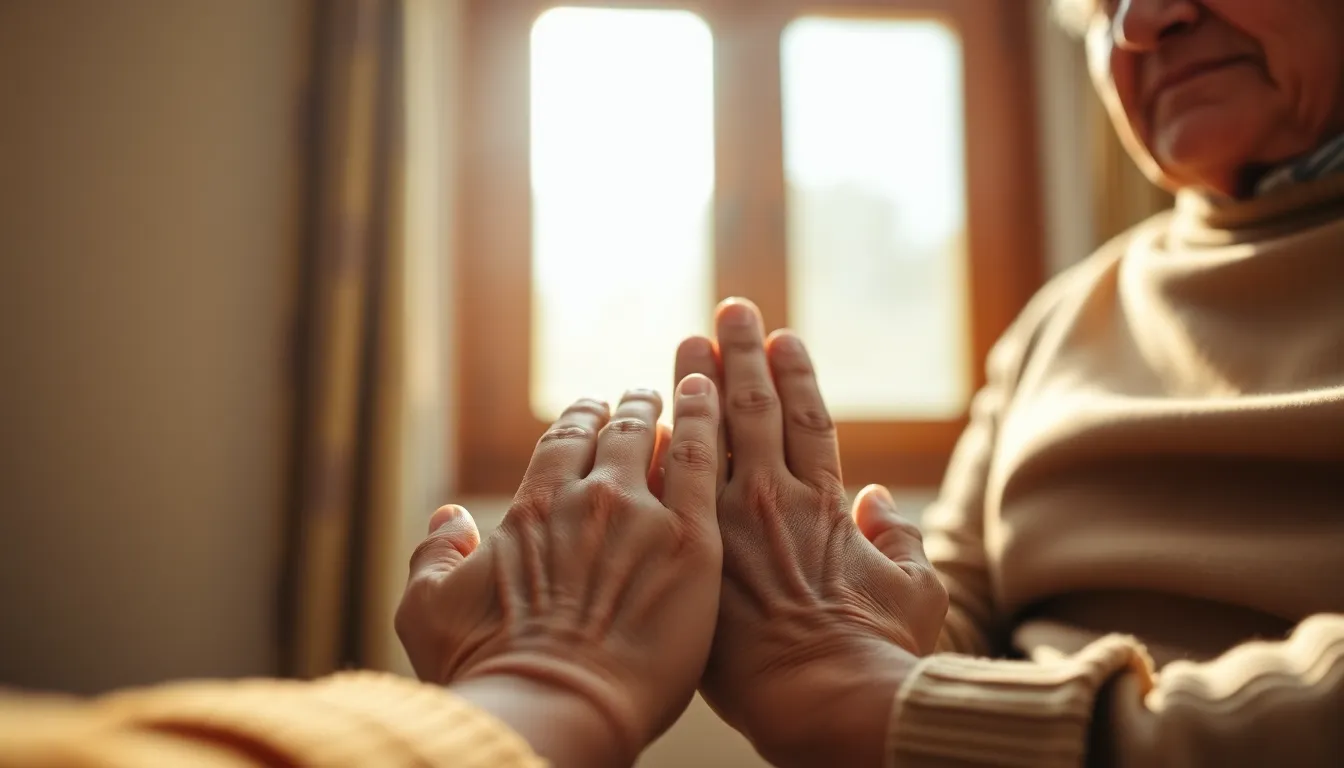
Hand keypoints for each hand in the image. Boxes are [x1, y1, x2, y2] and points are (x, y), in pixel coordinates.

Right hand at [396, 381, 722, 766]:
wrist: (555, 708)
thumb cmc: (489, 672)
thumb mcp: (428, 612)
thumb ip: (433, 556)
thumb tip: (449, 517)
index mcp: (530, 510)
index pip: (560, 445)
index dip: (577, 421)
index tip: (589, 410)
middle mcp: (585, 499)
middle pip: (612, 434)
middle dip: (626, 410)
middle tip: (639, 396)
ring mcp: (642, 515)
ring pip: (657, 438)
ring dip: (666, 410)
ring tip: (683, 390)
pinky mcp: (692, 542)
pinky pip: (703, 462)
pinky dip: (706, 422)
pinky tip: (711, 400)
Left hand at [673, 298, 948, 767]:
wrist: (822, 700)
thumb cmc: (876, 653)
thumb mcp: (916, 591)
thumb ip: (896, 537)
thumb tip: (877, 502)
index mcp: (826, 503)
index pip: (807, 419)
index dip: (794, 373)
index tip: (782, 335)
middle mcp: (773, 499)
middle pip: (753, 410)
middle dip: (741, 356)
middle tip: (728, 312)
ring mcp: (727, 523)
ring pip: (709, 435)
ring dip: (698, 384)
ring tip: (688, 343)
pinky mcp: (692, 553)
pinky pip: (669, 487)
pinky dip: (659, 449)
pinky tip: (646, 420)